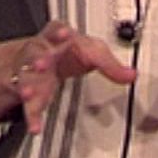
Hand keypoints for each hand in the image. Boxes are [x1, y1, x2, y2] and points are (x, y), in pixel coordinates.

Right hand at [0, 22, 136, 135]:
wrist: (41, 59)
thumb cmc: (67, 51)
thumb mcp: (90, 52)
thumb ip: (109, 64)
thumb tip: (131, 75)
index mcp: (57, 38)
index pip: (57, 30)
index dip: (60, 32)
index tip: (66, 34)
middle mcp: (41, 53)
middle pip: (36, 52)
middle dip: (39, 58)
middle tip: (41, 64)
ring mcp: (31, 72)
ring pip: (26, 76)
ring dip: (28, 85)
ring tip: (29, 93)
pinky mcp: (28, 92)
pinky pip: (28, 105)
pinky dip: (32, 116)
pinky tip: (36, 127)